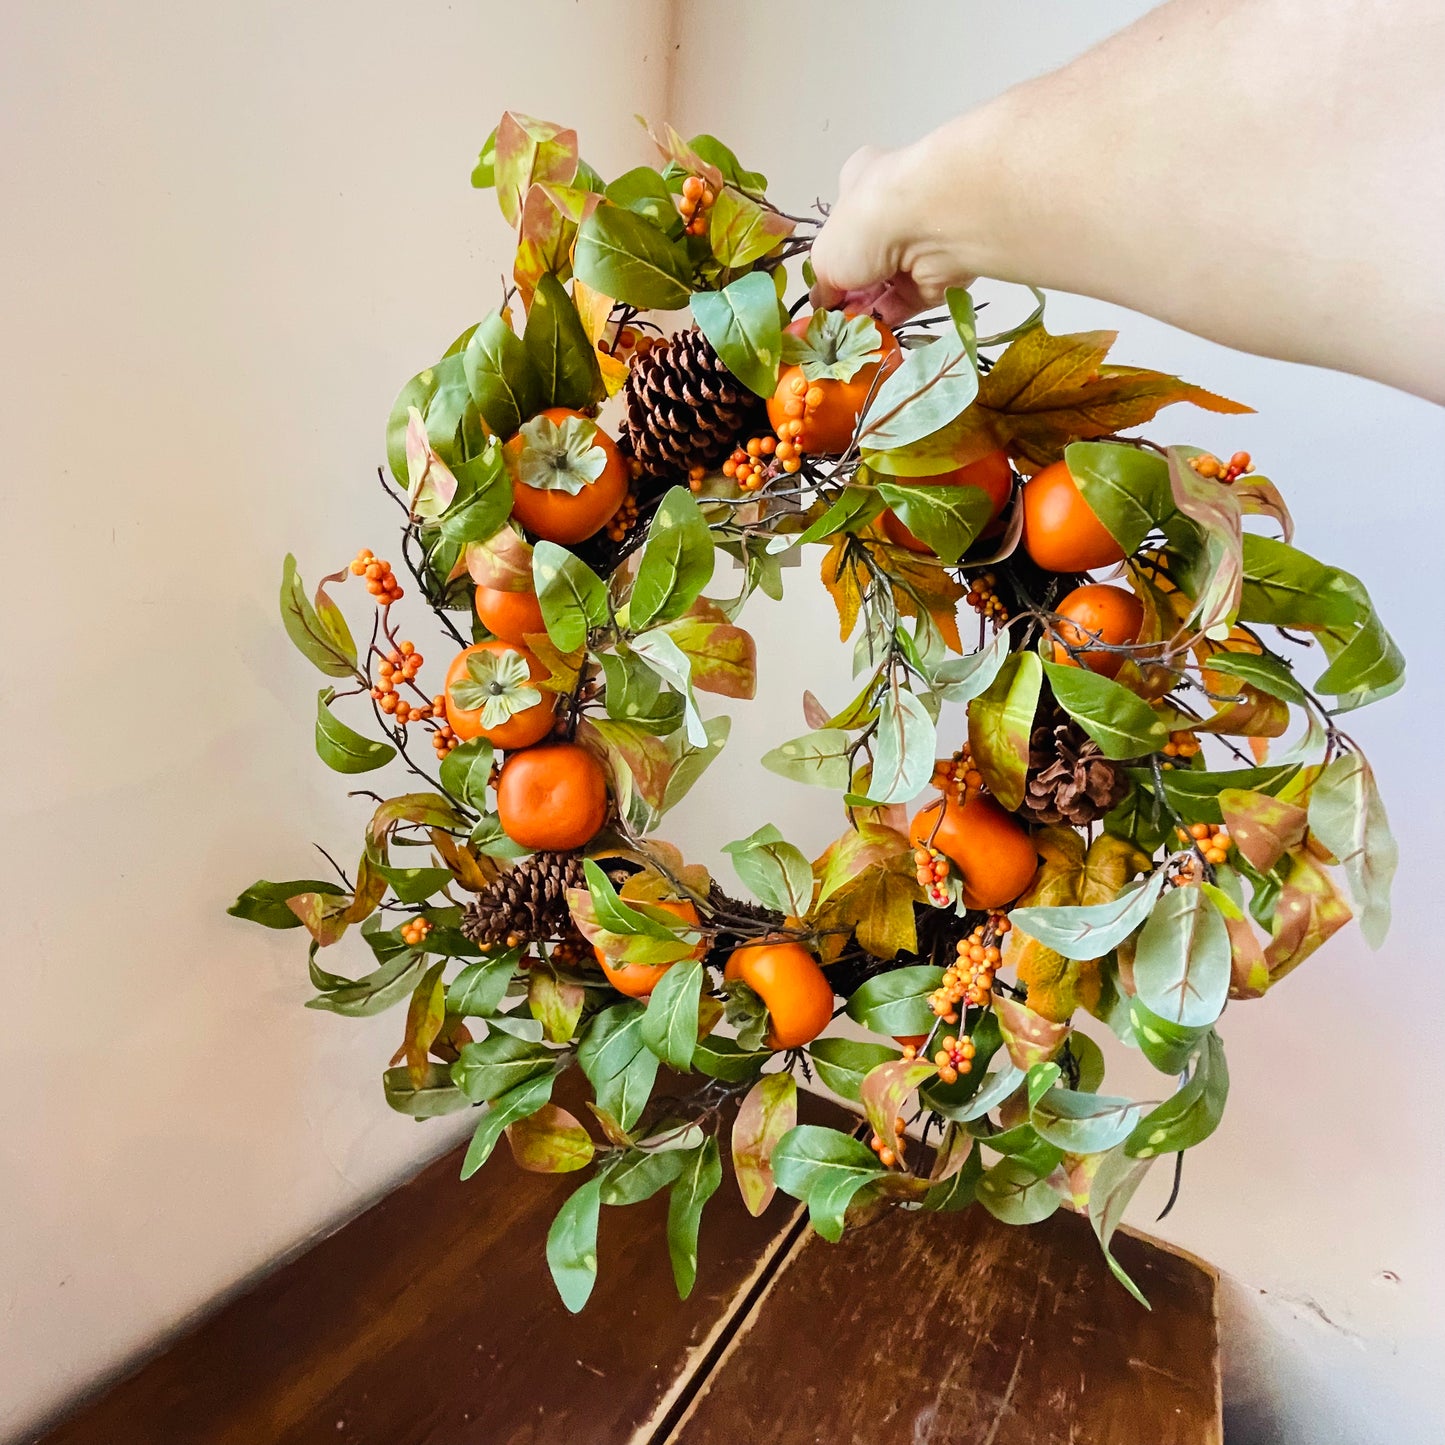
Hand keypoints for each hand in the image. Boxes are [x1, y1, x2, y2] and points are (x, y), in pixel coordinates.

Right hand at [808, 144, 975, 326]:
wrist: (928, 226)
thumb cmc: (864, 225)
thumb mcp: (824, 256)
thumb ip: (822, 284)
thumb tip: (823, 302)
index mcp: (861, 188)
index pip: (842, 227)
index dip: (829, 261)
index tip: (819, 290)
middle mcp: (890, 213)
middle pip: (863, 263)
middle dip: (846, 293)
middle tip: (831, 318)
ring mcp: (915, 245)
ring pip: (884, 286)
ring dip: (863, 310)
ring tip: (846, 332)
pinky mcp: (935, 276)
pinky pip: (905, 303)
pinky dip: (886, 319)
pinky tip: (868, 333)